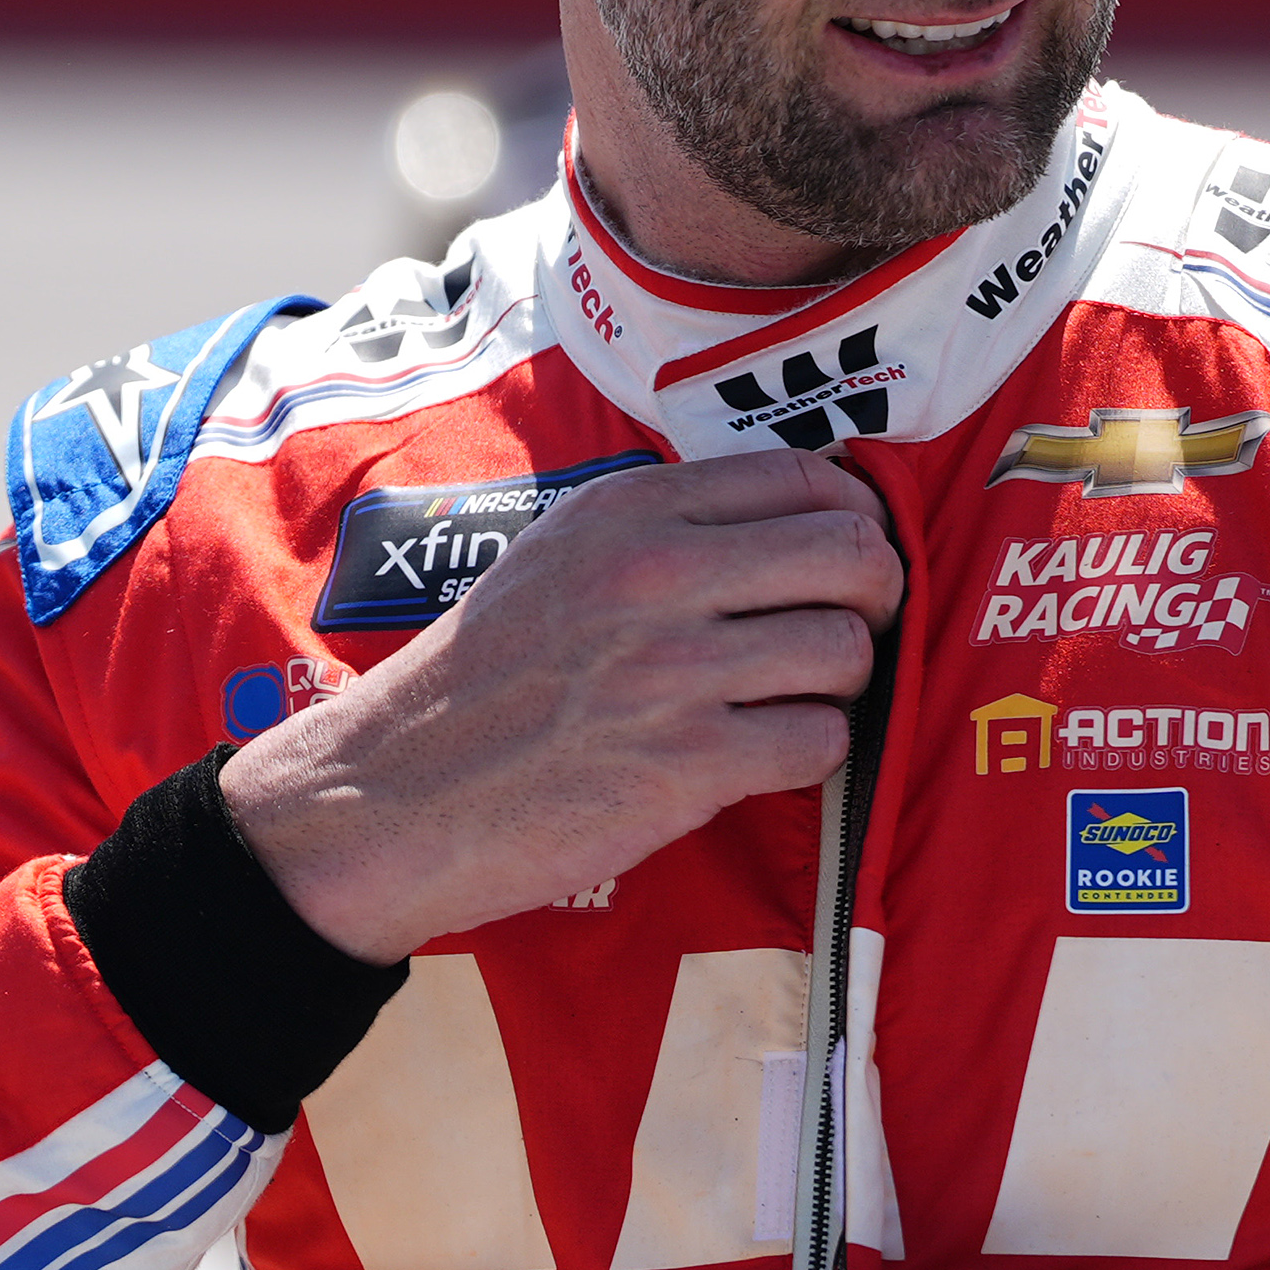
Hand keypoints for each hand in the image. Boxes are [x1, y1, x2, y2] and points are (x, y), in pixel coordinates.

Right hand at [219, 451, 900, 959]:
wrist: (393, 793)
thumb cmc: (483, 680)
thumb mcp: (558, 554)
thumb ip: (667, 526)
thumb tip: (802, 512)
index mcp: (628, 509)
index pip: (805, 477)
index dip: (854, 519)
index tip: (849, 557)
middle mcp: (656, 573)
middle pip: (852, 554)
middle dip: (876, 596)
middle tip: (852, 629)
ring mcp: (675, 669)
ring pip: (847, 649)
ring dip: (840, 684)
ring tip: (793, 698)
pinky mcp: (687, 763)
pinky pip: (820, 741)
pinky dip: (809, 753)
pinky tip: (761, 755)